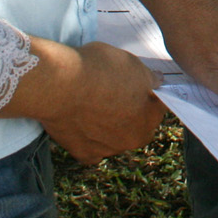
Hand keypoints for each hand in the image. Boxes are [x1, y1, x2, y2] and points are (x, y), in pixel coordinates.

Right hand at [8, 38, 167, 164]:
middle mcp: (133, 138)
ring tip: (93, 106)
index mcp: (150, 115)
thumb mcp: (131, 63)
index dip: (147, 93)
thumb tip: (156, 82)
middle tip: (114, 95)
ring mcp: (109, 149)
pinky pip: (92, 149)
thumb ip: (148, 77)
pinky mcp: (84, 154)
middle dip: (131, 113)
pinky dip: (89, 139)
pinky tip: (82, 124)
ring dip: (110, 127)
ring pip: (115, 139)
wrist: (60, 84)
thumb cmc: (99, 69)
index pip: (157, 105)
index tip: (136, 85)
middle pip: (138, 125)